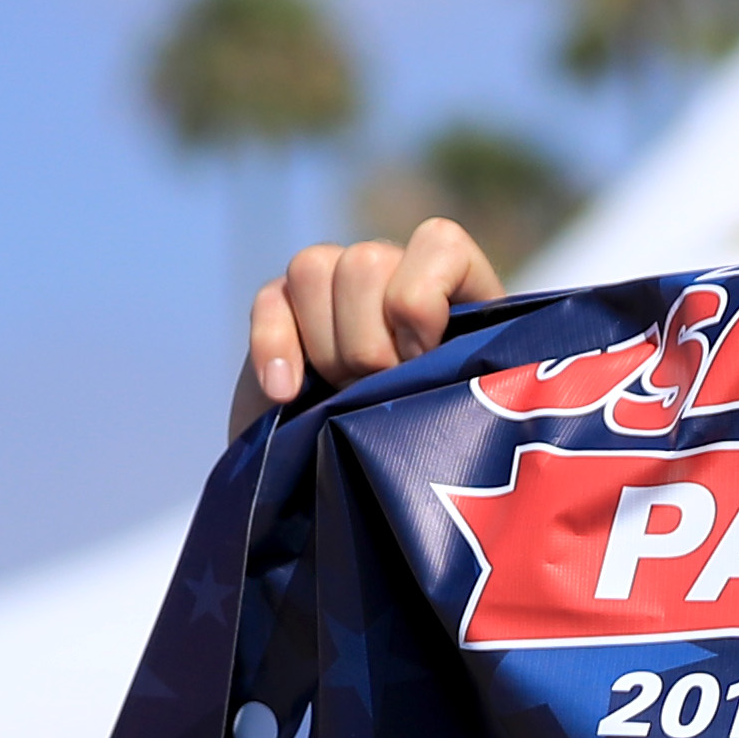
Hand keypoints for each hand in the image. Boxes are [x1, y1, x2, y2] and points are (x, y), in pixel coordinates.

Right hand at [236, 220, 509, 435]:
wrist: (364, 494)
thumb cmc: (436, 462)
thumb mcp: (466, 419)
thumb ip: (467, 382)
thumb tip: (461, 375)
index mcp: (456, 293)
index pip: (439, 243)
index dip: (422, 296)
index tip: (421, 358)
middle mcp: (395, 277)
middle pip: (366, 261)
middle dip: (369, 342)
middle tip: (378, 395)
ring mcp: (336, 290)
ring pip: (314, 266)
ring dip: (327, 345)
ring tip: (342, 398)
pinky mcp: (282, 313)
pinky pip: (270, 300)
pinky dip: (275, 346)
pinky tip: (285, 394)